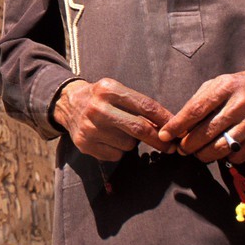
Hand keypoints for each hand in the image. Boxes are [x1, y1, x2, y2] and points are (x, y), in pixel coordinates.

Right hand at [53, 77, 174, 160]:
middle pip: (139, 128)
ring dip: (132, 142)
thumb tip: (166, 126)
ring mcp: (90, 128)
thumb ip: (139, 106)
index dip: (165, 119)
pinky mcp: (85, 144)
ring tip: (120, 132)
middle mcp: (97, 108)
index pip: (145, 106)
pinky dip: (119, 150)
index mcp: (108, 90)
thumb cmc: (100, 98)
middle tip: (171, 146)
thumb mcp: (117, 92)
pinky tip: (109, 139)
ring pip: (128, 144)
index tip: (177, 127)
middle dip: (159, 139)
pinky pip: (116, 155)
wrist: (68, 105)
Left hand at [157, 67, 244, 163]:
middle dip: (188, 144)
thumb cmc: (240, 86)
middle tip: (181, 148)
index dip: (178, 125)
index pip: (196, 109)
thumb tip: (179, 124)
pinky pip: (238, 156)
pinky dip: (226, 158)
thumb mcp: (219, 83)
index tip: (165, 134)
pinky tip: (222, 151)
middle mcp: (239, 104)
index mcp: (225, 87)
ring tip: (198, 153)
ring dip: (204, 155)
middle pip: (206, 132)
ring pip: (221, 147)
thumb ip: (199, 101)